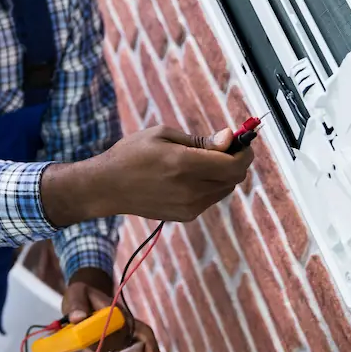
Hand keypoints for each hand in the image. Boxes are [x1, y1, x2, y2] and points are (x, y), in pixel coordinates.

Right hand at [44, 126, 251, 225]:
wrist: (106, 187)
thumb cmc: (131, 155)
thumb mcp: (162, 135)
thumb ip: (200, 140)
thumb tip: (229, 138)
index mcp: (184, 164)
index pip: (235, 164)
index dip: (244, 151)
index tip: (240, 140)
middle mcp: (190, 189)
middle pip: (235, 178)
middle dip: (235, 161)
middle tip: (222, 148)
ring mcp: (188, 206)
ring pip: (225, 189)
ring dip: (222, 174)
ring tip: (199, 162)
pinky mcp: (185, 216)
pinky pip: (210, 198)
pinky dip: (209, 186)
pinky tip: (187, 177)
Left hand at [63, 267, 165, 351]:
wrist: (81, 296)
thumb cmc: (81, 294)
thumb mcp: (77, 294)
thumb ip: (76, 305)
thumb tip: (78, 318)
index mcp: (121, 315)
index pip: (139, 331)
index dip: (148, 345)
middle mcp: (126, 327)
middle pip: (146, 344)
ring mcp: (123, 337)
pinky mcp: (116, 346)